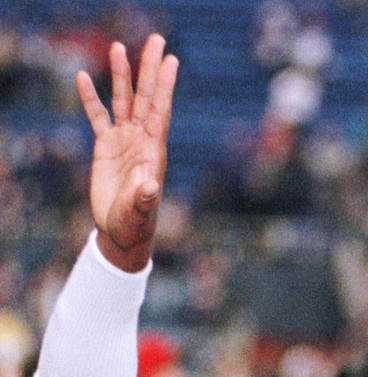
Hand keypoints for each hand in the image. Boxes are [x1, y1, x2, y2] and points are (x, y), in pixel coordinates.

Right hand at [76, 34, 177, 271]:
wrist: (122, 230)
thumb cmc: (135, 222)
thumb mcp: (139, 211)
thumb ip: (145, 198)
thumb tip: (150, 187)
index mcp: (153, 151)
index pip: (160, 111)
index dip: (165, 86)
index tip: (171, 60)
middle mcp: (141, 140)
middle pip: (145, 97)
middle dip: (150, 69)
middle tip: (157, 40)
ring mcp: (124, 140)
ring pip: (123, 100)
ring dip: (122, 75)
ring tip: (118, 47)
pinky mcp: (106, 146)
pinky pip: (97, 115)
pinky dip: (90, 97)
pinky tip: (82, 76)